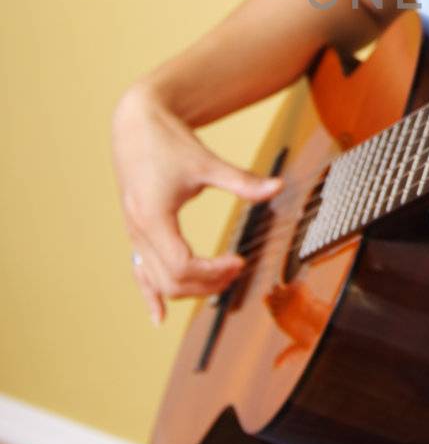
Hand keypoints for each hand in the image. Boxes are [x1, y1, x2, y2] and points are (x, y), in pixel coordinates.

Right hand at [111, 83, 281, 324]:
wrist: (136, 124)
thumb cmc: (168, 141)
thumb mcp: (207, 161)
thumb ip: (242, 181)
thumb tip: (278, 187)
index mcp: (154, 217)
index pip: (183, 266)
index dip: (214, 272)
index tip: (240, 261)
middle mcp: (139, 231)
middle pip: (171, 282)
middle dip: (207, 284)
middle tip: (238, 270)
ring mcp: (134, 235)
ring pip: (158, 282)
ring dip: (190, 289)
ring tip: (221, 280)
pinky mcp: (135, 233)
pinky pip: (140, 273)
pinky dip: (150, 296)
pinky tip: (158, 318)